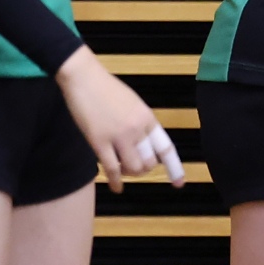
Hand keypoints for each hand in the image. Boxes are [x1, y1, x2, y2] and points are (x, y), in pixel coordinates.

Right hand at [56, 47, 184, 191]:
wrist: (84, 78)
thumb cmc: (107, 89)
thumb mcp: (134, 104)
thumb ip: (142, 123)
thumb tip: (146, 145)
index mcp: (148, 117)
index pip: (166, 148)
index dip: (174, 167)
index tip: (179, 183)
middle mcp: (137, 128)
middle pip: (150, 162)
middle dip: (144, 169)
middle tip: (135, 168)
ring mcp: (118, 136)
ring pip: (133, 168)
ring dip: (130, 174)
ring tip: (123, 171)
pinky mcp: (99, 141)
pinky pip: (111, 169)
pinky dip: (115, 181)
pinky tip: (116, 186)